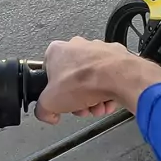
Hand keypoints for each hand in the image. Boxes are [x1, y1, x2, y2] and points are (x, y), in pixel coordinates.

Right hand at [34, 37, 160, 124]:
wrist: (118, 77)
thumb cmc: (86, 81)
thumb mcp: (49, 102)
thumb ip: (42, 109)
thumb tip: (46, 114)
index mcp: (57, 50)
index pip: (49, 74)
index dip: (54, 92)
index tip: (60, 102)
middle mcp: (78, 46)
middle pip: (72, 80)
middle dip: (77, 98)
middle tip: (81, 108)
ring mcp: (99, 50)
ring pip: (92, 80)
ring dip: (93, 98)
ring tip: (97, 107)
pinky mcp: (116, 57)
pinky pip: (109, 78)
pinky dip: (108, 92)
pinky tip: (108, 101)